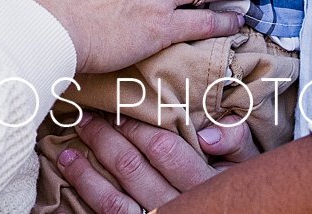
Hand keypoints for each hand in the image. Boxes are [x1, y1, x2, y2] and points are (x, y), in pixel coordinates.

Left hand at [58, 111, 257, 213]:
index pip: (164, 149)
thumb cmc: (239, 188)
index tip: (116, 108)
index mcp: (205, 183)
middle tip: (83, 118)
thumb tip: (206, 133)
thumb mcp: (246, 163)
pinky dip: (87, 202)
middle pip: (133, 169)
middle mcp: (180, 206)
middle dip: (104, 140)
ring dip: (86, 174)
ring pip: (114, 201)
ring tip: (65, 152)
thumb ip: (233, 140)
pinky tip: (72, 187)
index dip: (137, 127)